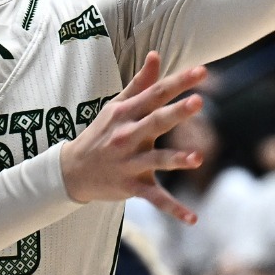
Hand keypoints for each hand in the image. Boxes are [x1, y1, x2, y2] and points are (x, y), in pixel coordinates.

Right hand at [61, 53, 206, 222]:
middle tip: (198, 102)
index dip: (179, 82)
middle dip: (176, 113)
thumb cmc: (100, 134)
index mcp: (127, 114)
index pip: (155, 94)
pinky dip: (173, 209)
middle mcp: (128, 136)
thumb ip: (140, 83)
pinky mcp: (131, 187)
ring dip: (176, 160)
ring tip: (198, 158)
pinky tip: (193, 219)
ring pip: (156, 160)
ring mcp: (129, 162)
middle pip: (156, 122)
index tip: (202, 71)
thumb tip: (156, 55)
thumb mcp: (116, 106)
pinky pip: (155, 198)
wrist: (72, 171)